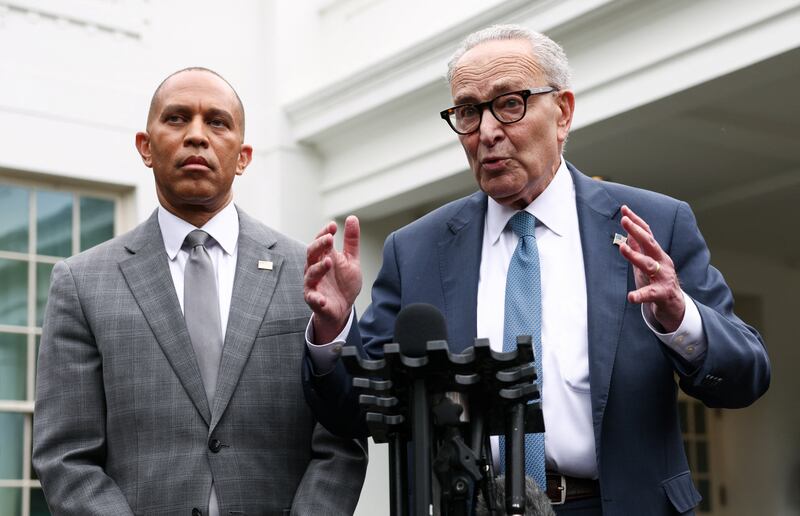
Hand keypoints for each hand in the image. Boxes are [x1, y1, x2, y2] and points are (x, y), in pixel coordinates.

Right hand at [304, 215, 361, 342]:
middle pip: (311, 254)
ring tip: (329, 262)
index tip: (333, 226)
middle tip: (329, 239)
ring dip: (318, 268)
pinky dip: (316, 298)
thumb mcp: (351, 260)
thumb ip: (351, 241)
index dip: (325, 232)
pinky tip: (322, 298)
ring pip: (310, 274)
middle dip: (319, 245)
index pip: (320, 241)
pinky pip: (312, 298)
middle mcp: (315, 268)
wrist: (343, 308)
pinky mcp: (314, 300)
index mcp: (324, 257)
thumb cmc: (344, 282)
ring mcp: (313, 284)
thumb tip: (352, 218)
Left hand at [618, 205, 684, 331]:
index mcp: (657, 254)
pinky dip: (640, 294)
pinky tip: (631, 296)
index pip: (647, 233)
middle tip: (625, 221)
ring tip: (622, 248)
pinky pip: (650, 293)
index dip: (636, 221)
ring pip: (649, 264)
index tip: (624, 209)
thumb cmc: (657, 282)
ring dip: (635, 255)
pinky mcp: (662, 294)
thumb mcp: (646, 263)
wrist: (675, 307)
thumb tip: (627, 232)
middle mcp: (662, 262)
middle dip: (637, 231)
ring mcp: (663, 277)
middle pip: (650, 243)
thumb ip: (638, 249)